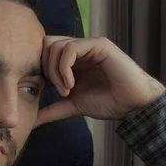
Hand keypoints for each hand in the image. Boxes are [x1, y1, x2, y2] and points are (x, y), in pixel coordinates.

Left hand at [37, 36, 165, 126]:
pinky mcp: (99, 45)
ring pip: (55, 45)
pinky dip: (65, 67)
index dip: (40, 70)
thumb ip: (52, 110)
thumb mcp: (73, 106)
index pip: (44, 52)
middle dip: (45, 69)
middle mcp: (79, 49)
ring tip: (66, 89)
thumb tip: (32, 121)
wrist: (133, 104)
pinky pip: (71, 48)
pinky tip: (71, 84)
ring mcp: (89, 45)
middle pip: (46, 45)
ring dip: (55, 71)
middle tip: (59, 91)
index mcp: (72, 60)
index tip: (48, 92)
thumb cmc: (109, 102)